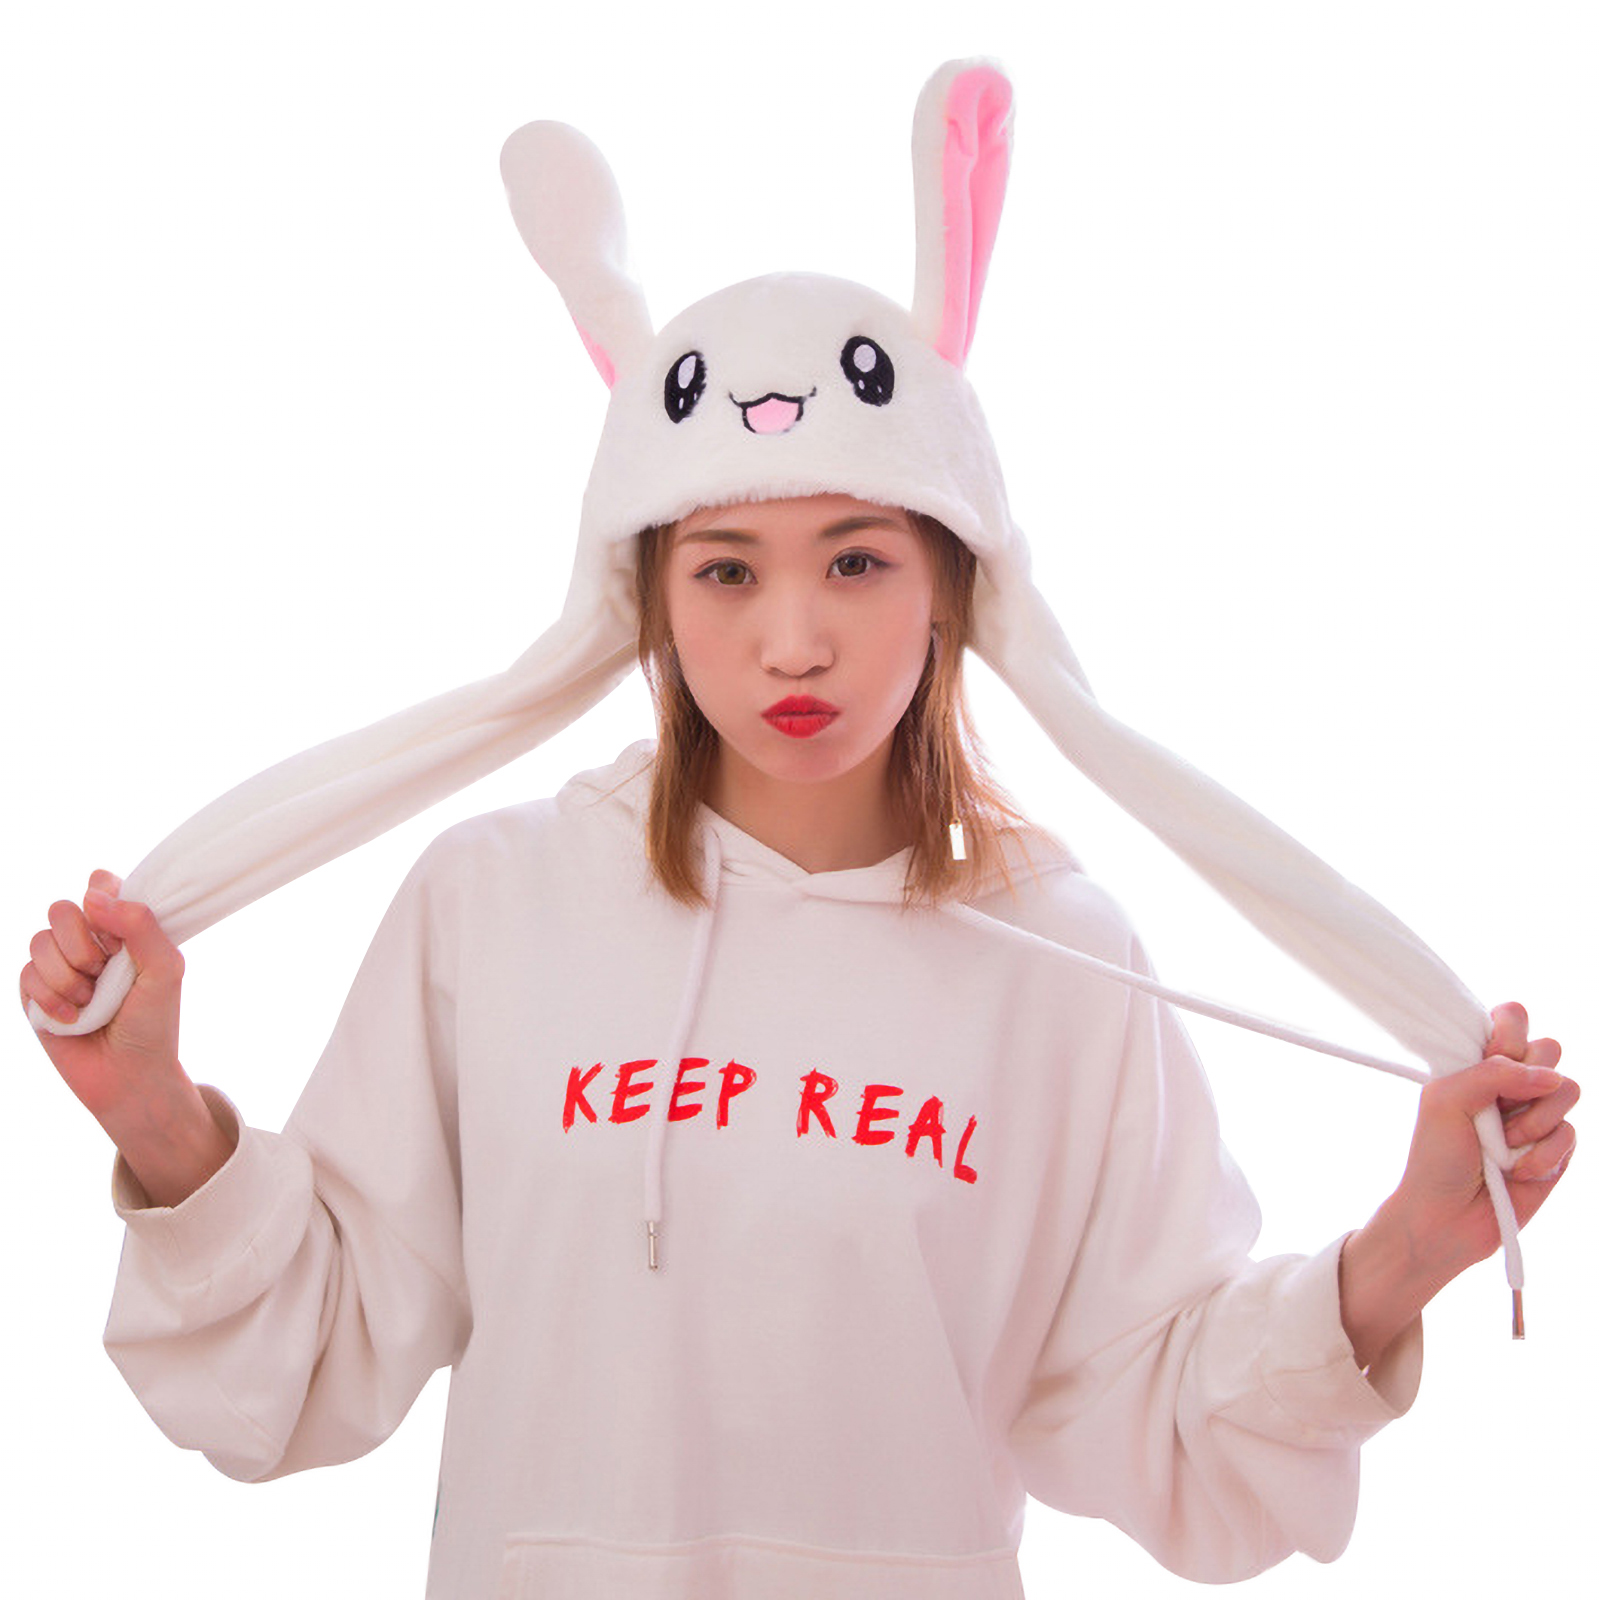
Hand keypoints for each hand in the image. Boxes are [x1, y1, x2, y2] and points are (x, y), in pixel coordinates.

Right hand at [20, 873, 232, 1204]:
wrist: (130, 1075)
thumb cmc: (154, 1022)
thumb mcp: (166, 969)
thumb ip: (141, 925)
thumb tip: (95, 896)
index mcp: (123, 928)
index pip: (100, 884)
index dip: (103, 902)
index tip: (119, 934)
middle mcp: (88, 942)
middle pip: (61, 908)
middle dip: (82, 944)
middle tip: (103, 972)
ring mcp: (58, 966)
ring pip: (39, 941)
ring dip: (68, 976)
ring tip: (90, 1002)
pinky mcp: (34, 994)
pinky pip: (26, 975)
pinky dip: (51, 998)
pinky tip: (73, 1018)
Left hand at [1339, 1002, 1576, 1367]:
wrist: (1444, 1219)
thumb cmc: (1434, 1158)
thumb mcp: (1446, 1101)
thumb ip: (1493, 1073)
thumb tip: (1549, 1074)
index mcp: (1478, 1063)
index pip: (1513, 1018)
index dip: (1510, 1036)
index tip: (1489, 1061)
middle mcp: (1510, 1085)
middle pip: (1550, 1048)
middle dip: (1525, 1080)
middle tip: (1495, 1109)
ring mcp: (1536, 1116)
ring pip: (1568, 1090)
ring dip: (1535, 1121)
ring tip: (1504, 1147)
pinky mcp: (1556, 1151)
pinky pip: (1572, 1134)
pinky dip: (1544, 1155)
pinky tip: (1518, 1173)